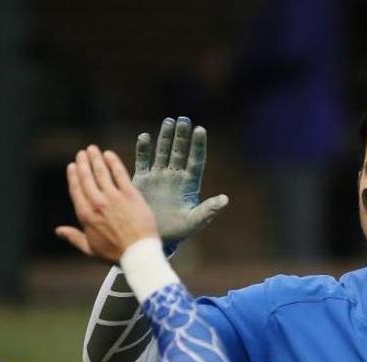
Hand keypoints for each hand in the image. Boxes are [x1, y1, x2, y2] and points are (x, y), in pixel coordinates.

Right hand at [57, 146, 158, 263]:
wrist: (138, 254)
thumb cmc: (115, 254)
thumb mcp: (90, 249)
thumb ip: (73, 237)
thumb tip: (58, 231)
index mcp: (86, 215)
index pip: (76, 190)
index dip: (74, 176)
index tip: (72, 166)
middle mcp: (97, 203)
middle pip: (87, 178)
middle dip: (83, 163)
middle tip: (82, 153)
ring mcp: (113, 197)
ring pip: (101, 172)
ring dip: (95, 158)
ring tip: (92, 149)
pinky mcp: (130, 194)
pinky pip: (119, 174)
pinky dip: (113, 162)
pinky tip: (109, 154)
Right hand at [132, 117, 227, 243]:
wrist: (153, 238)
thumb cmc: (178, 232)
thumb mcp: (194, 222)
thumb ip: (208, 210)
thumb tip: (224, 200)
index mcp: (189, 184)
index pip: (195, 160)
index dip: (198, 145)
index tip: (200, 130)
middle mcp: (175, 176)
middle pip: (179, 151)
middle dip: (181, 136)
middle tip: (183, 120)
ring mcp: (158, 176)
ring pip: (163, 152)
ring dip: (165, 137)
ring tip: (169, 121)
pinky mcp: (142, 180)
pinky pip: (143, 161)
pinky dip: (143, 149)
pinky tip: (145, 136)